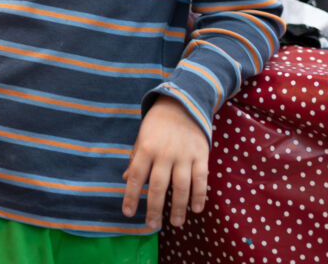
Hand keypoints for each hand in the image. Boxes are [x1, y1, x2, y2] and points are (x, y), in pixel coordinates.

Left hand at [122, 96, 210, 230]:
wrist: (183, 102)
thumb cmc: (157, 124)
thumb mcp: (141, 137)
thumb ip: (135, 158)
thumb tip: (126, 179)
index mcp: (146, 148)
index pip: (136, 176)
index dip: (131, 196)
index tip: (128, 213)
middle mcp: (164, 153)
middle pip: (158, 186)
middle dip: (154, 208)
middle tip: (151, 225)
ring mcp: (184, 154)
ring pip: (181, 186)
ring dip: (178, 207)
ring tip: (176, 223)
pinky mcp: (201, 154)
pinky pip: (201, 179)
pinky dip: (199, 195)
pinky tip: (196, 209)